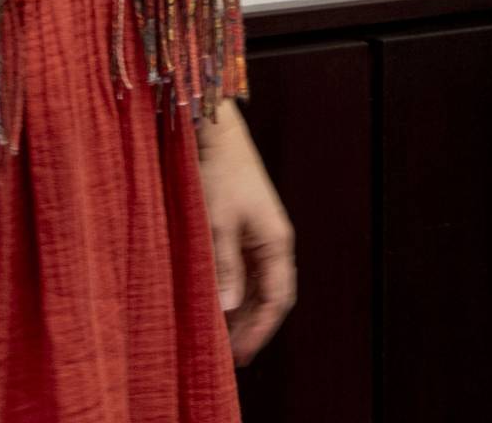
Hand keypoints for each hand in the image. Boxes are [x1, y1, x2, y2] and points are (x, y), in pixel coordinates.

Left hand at [198, 100, 296, 364]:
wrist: (213, 133)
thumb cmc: (217, 174)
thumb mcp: (217, 225)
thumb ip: (224, 267)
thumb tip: (229, 308)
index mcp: (276, 241)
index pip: (278, 299)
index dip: (261, 330)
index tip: (241, 357)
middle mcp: (272, 241)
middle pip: (270, 296)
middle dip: (252, 327)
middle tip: (229, 358)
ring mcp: (258, 234)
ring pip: (256, 285)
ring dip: (241, 312)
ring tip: (220, 339)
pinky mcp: (242, 226)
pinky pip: (243, 270)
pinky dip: (233, 291)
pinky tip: (216, 305)